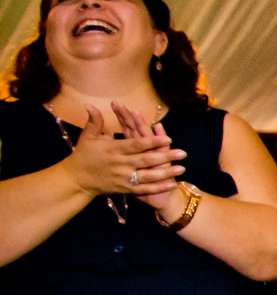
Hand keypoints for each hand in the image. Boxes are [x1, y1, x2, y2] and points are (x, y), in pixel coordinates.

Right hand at [65, 103, 179, 199]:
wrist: (76, 179)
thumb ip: (95, 122)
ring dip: (165, 173)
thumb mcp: (88, 137)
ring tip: (182, 168)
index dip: (151, 142)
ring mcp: (123, 178)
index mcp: (113, 149)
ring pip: (147, 176)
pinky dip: (158, 187)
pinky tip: (172, 184)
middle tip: (182, 153)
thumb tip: (91, 105)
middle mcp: (120, 164)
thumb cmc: (84, 155)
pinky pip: (143, 189)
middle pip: (145, 160)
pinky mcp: (125, 189)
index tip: (167, 138)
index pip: (135, 144)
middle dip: (165, 157)